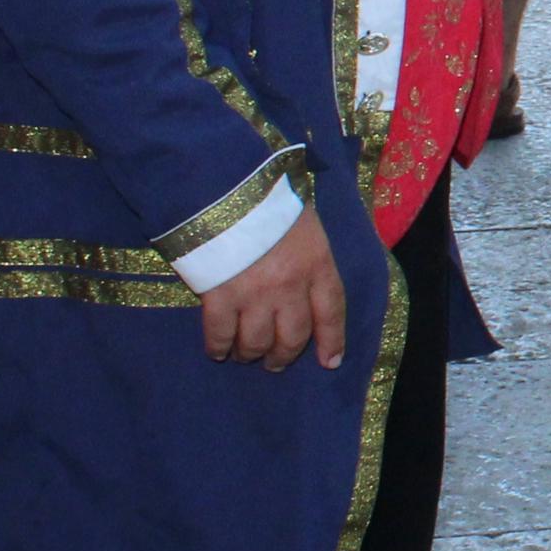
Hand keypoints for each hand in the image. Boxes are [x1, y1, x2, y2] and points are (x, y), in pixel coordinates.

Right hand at [199, 211, 346, 371]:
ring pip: (257, 342)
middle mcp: (290, 286)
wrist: (224, 187)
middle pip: (294, 336)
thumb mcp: (304, 221)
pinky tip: (218, 351)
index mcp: (317, 263)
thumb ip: (309, 252)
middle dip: (285, 355)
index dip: (332, 340)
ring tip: (246, 355)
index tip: (330, 362)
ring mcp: (254, 294)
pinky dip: (219, 347)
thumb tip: (309, 271)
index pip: (331, 312)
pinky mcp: (219, 296)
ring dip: (251, 354)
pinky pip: (221, 334)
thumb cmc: (269, 197)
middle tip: (276, 363)